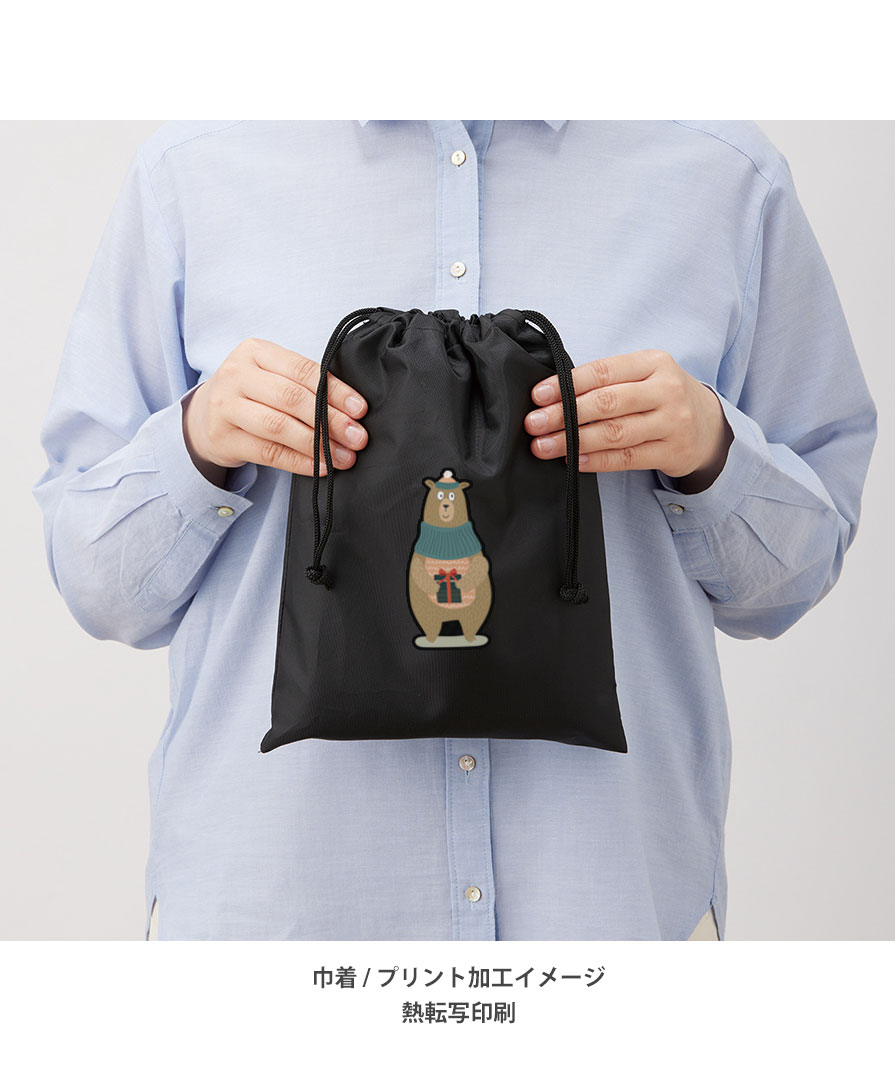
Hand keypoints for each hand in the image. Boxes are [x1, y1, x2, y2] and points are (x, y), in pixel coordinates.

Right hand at [182, 337, 368, 485]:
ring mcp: (225, 407)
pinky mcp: (223, 438)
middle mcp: (237, 375)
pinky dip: (299, 462)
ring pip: (279, 427)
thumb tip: (352, 411)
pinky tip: (321, 467)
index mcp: (255, 351)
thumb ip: (304, 384)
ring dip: (317, 444)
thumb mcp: (272, 376)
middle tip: (357, 438)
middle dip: (330, 420)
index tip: (360, 410)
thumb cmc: (251, 394)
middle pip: (292, 399)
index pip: (303, 370)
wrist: (203, 417)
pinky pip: (268, 453)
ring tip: (344, 457)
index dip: (335, 391)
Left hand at [525, 349, 733, 493]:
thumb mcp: (643, 375)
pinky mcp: (673, 452)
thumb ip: (606, 381)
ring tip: (543, 446)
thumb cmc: (661, 397)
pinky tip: (573, 462)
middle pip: (607, 403)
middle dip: (564, 414)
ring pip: (615, 433)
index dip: (567, 384)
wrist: (708, 426)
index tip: (537, 396)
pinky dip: (596, 461)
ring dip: (573, 441)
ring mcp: (673, 423)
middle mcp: (666, 390)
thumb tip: (552, 396)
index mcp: (653, 363)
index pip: (604, 371)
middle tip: (533, 424)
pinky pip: (627, 458)